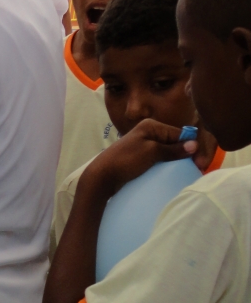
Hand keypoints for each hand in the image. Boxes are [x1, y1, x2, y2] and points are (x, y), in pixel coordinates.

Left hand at [81, 119, 200, 199]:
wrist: (101, 176)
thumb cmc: (125, 161)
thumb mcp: (151, 153)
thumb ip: (172, 149)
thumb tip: (194, 145)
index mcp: (151, 125)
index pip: (179, 133)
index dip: (191, 147)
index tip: (200, 163)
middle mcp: (148, 132)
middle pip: (175, 142)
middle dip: (187, 154)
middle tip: (198, 169)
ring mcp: (144, 145)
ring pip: (168, 152)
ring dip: (178, 161)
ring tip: (189, 172)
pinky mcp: (140, 157)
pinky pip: (160, 159)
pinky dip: (168, 165)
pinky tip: (174, 173)